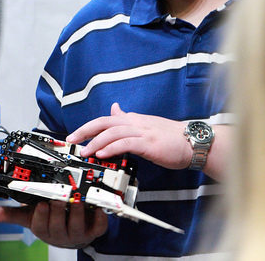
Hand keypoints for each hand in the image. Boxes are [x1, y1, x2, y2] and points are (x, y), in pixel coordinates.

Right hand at [0, 201, 107, 247]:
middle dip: (59, 210)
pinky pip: (99, 227)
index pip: (40, 226)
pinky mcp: (95, 230)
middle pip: (58, 226)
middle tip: (60, 197)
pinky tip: (99, 207)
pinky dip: (100, 217)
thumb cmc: (49, 220)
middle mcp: (61, 234)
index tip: (41, 204)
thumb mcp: (30, 216)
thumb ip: (12, 214)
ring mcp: (79, 233)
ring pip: (78, 226)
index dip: (41, 215)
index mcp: (44, 229)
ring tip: (78, 199)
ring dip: (78, 212)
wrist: (71, 232)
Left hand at [66, 103, 192, 169]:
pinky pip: (126, 143)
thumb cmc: (171, 138)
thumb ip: (128, 119)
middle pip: (104, 122)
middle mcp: (135, 122)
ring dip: (96, 142)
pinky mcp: (149, 142)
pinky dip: (112, 148)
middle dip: (85, 131)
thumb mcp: (146, 125)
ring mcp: (142, 132)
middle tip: (71, 141)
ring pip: (113, 132)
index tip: (75, 136)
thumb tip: (114, 109)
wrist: (193, 142)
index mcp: (133, 119)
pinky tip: (102, 154)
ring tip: (84, 151)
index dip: (88, 127)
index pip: (106, 120)